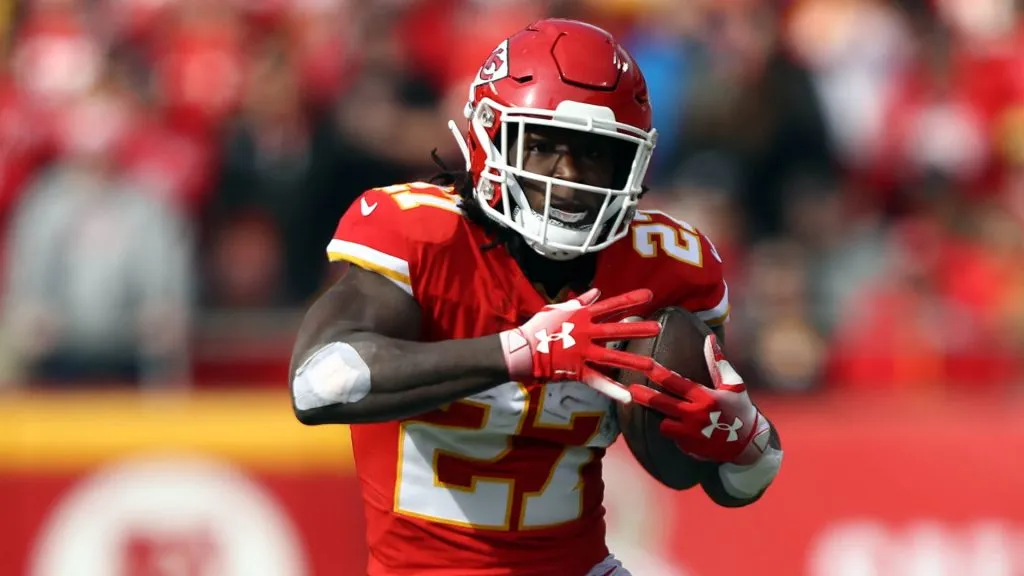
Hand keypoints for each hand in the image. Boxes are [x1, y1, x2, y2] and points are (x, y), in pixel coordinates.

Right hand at [500, 288, 660, 401]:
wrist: (521, 350)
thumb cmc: (538, 328)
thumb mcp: (557, 308)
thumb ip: (580, 301)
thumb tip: (597, 291)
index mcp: (582, 316)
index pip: (611, 306)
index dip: (630, 300)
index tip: (649, 295)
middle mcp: (585, 332)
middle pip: (616, 330)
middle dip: (638, 329)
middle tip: (658, 328)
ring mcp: (582, 352)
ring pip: (613, 357)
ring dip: (633, 361)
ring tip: (652, 365)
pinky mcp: (577, 371)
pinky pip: (598, 381)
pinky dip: (613, 390)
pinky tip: (628, 397)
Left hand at [628, 334, 770, 464]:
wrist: (748, 444)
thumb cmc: (739, 408)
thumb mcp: (733, 384)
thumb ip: (718, 362)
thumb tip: (710, 339)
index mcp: (706, 397)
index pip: (676, 383)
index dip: (658, 373)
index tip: (644, 365)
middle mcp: (696, 415)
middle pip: (662, 404)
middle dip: (644, 396)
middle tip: (630, 390)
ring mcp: (691, 434)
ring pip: (664, 424)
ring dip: (664, 418)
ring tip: (665, 413)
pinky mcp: (689, 447)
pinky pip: (673, 437)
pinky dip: (675, 432)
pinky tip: (683, 429)